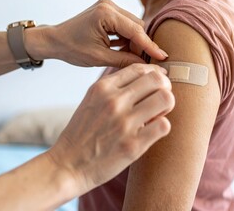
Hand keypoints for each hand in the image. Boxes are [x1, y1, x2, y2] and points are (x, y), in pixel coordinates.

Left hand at [26, 0, 167, 67]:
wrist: (55, 41)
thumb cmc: (72, 49)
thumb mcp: (99, 58)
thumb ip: (124, 60)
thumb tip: (146, 66)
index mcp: (106, 14)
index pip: (135, 31)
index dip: (150, 46)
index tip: (163, 57)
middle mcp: (109, 6)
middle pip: (137, 26)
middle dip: (141, 45)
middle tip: (142, 63)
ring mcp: (108, 7)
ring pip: (133, 26)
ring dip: (134, 42)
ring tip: (130, 58)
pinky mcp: (108, 12)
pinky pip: (125, 25)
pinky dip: (127, 38)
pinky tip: (123, 50)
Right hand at [46, 63, 174, 194]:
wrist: (67, 165)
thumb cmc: (81, 134)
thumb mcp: (91, 101)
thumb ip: (112, 87)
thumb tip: (139, 74)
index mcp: (102, 88)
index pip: (139, 67)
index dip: (153, 74)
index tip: (156, 84)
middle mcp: (114, 101)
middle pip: (157, 79)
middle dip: (164, 88)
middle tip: (159, 100)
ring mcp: (124, 123)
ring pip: (166, 98)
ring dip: (166, 107)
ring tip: (157, 115)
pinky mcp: (133, 145)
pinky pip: (164, 125)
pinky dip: (162, 127)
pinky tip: (151, 132)